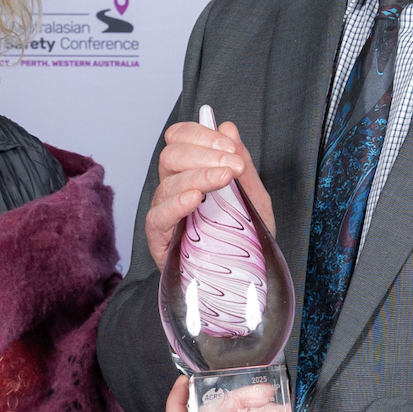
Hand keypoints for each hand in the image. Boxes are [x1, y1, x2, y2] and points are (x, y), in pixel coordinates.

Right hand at [146, 115, 273, 272]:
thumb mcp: (254, 199)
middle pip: (171, 154)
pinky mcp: (160, 240)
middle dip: (204, 153)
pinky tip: (194, 200)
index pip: (180, 138)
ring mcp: (165, 213)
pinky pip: (158, 216)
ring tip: (224, 180)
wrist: (246, 285)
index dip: (201, 135)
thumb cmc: (246, 242)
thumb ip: (242, 164)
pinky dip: (176, 203)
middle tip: (233, 167)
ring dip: (198, 175)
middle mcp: (174, 189)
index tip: (230, 147)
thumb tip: (227, 127)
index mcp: (193, 173)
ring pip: (167, 181)